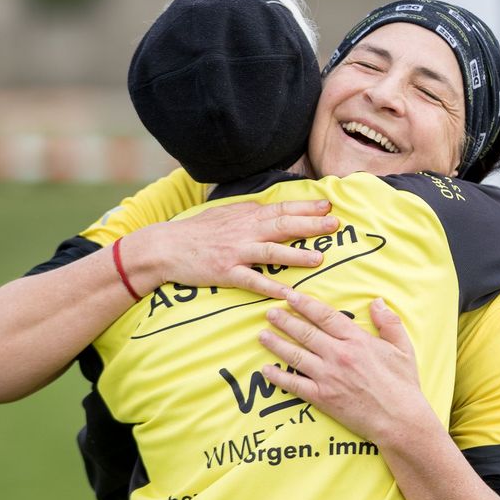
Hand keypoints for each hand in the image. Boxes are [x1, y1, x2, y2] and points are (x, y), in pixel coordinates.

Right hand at [129, 199, 340, 298]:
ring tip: (318, 258)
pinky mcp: (226, 273)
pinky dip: (270, 287)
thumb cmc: (196, 231)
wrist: (166, 247)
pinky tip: (287, 293)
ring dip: (296, 255)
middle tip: (334, 225)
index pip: (281, 209)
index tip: (327, 206)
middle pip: (282, 226)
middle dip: (310, 225)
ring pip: (271, 252)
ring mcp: (236, 253)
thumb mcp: (225, 213)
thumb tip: (271, 209)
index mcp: (245, 216)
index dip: (305, 208)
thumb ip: (249, 212)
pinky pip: (252, 281)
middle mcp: (244, 232)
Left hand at [257, 292, 432, 444]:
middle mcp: (339, 355)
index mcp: (357, 341)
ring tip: (262, 335)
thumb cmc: (403, 385)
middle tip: (269, 312)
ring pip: (295, 355)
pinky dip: (278, 377)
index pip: (325, 316)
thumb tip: (377, 301)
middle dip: (284, 320)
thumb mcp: (403, 348)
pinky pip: (294, 384)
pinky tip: (266, 370)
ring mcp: (328, 376)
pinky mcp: (322, 397)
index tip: (290, 296)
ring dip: (276, 344)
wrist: (400, 420)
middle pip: (305, 332)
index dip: (305, 304)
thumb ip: (389, 322)